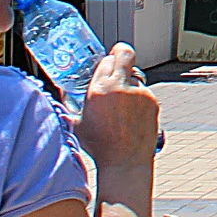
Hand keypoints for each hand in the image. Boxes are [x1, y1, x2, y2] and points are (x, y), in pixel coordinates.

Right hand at [77, 43, 160, 170]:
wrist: (126, 161)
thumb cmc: (100, 146)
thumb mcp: (77, 123)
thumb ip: (70, 103)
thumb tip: (64, 91)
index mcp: (100, 90)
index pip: (106, 60)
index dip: (106, 62)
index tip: (106, 65)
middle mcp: (121, 87)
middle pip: (125, 54)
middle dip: (121, 55)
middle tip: (118, 60)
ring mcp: (139, 93)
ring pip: (136, 76)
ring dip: (129, 84)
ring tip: (122, 103)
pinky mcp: (152, 101)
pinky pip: (144, 92)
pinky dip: (138, 98)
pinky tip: (131, 114)